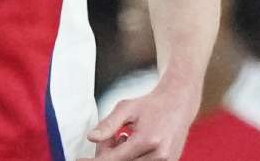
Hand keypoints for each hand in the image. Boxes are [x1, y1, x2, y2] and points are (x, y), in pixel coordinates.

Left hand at [81, 84, 199, 160]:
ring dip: (120, 157)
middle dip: (108, 156)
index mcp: (147, 140)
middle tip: (108, 141)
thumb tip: (91, 138)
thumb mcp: (126, 108)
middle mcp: (159, 155)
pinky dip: (132, 158)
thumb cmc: (150, 104)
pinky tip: (129, 143)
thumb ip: (108, 124)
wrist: (179, 104)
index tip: (81, 160)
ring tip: (121, 139)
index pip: (115, 159)